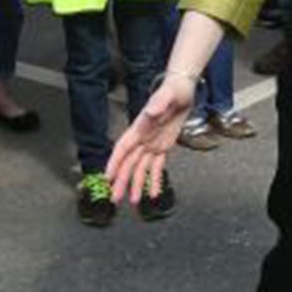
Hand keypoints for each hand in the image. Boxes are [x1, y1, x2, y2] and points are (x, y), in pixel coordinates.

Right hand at [107, 70, 196, 201]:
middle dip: (122, 181)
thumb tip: (150, 112)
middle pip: (129, 163)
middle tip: (116, 198)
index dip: (115, 163)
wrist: (183, 89)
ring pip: (141, 168)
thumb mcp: (167, 94)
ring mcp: (152, 144)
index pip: (123, 148)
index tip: (107, 177)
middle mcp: (142, 138)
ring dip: (136, 184)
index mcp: (139, 128)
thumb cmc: (173, 90)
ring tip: (134, 201)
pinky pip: (157, 166)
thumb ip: (158, 103)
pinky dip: (155, 179)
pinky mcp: (163, 146)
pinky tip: (154, 193)